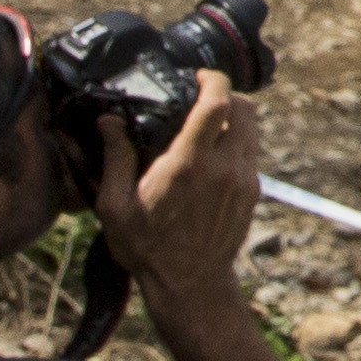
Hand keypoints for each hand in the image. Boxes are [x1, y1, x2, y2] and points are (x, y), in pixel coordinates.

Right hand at [97, 70, 264, 310]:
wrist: (191, 285)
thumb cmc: (147, 249)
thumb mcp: (116, 207)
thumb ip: (115, 159)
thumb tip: (108, 121)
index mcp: (188, 165)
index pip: (217, 104)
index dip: (213, 80)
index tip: (198, 76)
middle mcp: (223, 167)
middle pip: (244, 108)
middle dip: (225, 94)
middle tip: (201, 97)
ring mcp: (243, 180)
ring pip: (252, 128)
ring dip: (233, 118)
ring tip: (205, 125)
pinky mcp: (252, 192)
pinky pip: (251, 152)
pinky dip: (237, 142)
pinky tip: (212, 156)